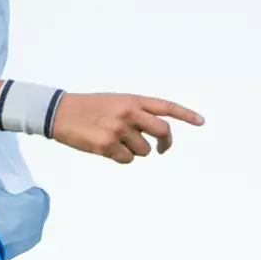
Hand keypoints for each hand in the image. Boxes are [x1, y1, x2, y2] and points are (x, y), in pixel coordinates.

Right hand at [50, 94, 204, 163]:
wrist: (59, 112)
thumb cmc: (88, 108)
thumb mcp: (114, 102)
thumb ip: (135, 112)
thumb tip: (153, 134)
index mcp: (131, 99)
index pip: (165, 106)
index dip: (185, 114)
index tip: (201, 122)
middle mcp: (128, 112)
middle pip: (163, 131)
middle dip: (166, 143)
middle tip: (162, 148)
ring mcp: (119, 129)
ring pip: (144, 150)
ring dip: (136, 151)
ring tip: (117, 142)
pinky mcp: (107, 145)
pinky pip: (127, 160)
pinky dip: (121, 158)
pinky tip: (106, 148)